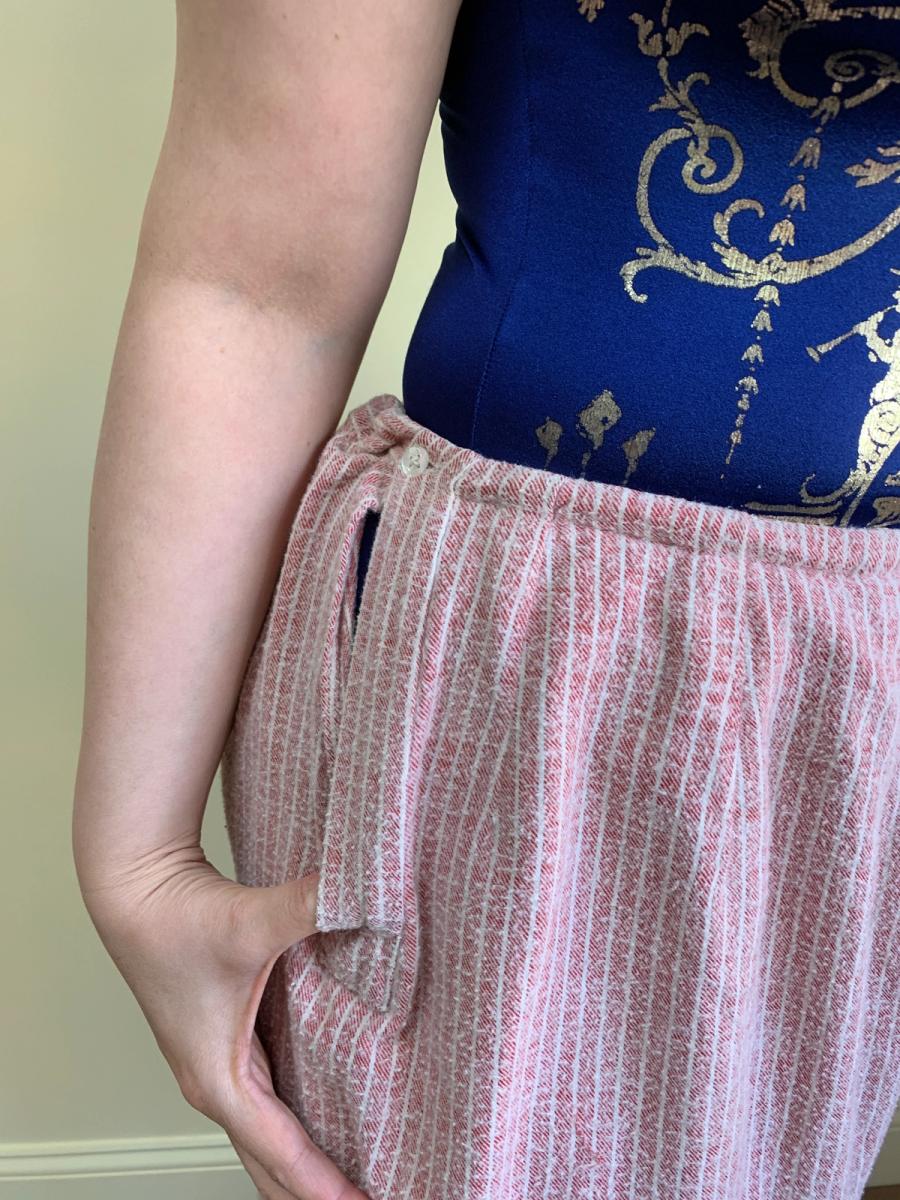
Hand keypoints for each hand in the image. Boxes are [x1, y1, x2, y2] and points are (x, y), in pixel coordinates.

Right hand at [78, 840, 370, 1199]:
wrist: (136, 887)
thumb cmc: (175, 917)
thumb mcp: (249, 923)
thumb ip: (309, 910)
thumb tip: (362, 899)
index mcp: (217, 1078)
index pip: (280, 1151)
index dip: (321, 1185)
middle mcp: (214, 1081)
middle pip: (269, 1163)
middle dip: (311, 1193)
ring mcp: (216, 1062)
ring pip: (265, 1135)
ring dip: (301, 1164)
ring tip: (351, 1179)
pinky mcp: (224, 1037)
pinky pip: (264, 1100)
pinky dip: (292, 1125)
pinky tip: (325, 1117)